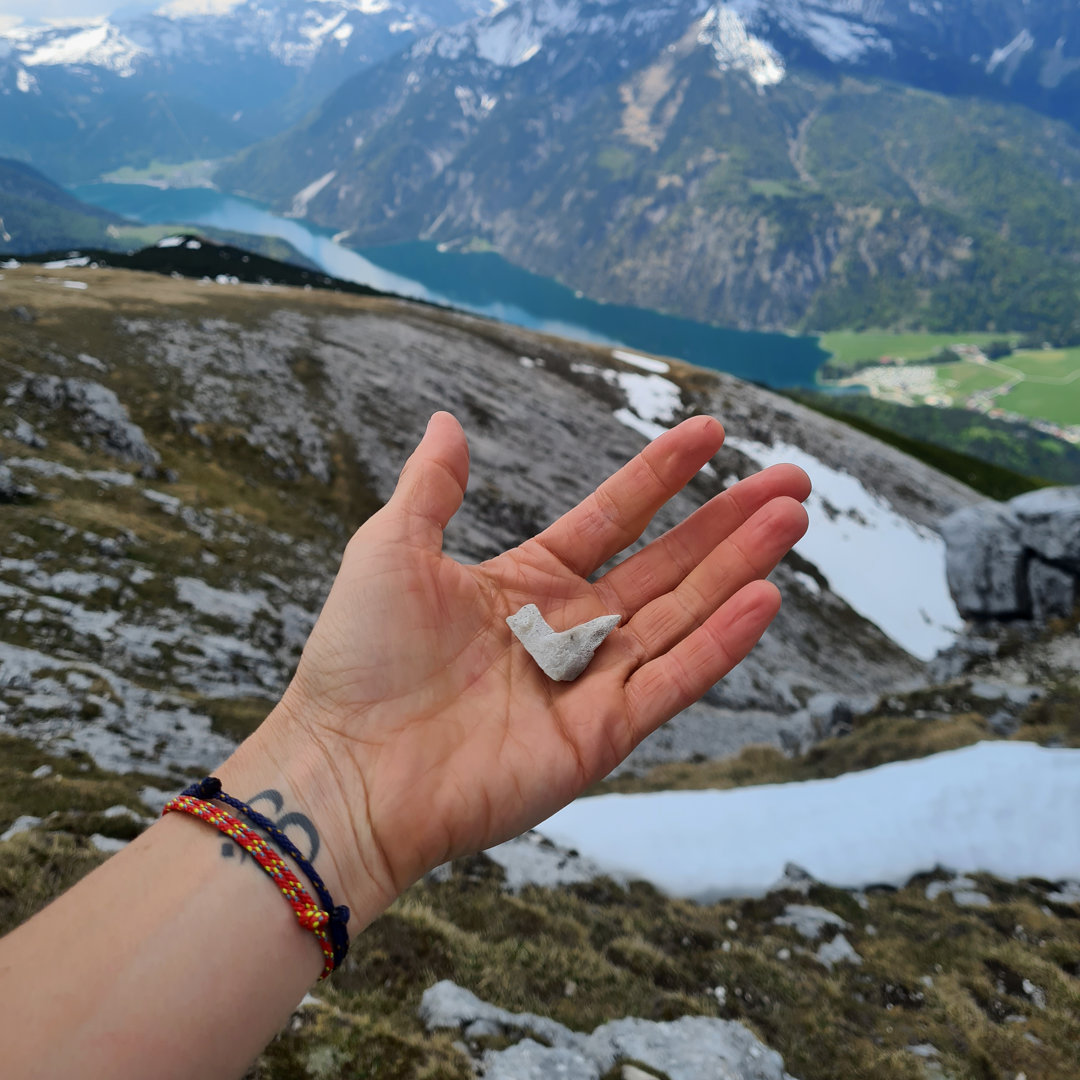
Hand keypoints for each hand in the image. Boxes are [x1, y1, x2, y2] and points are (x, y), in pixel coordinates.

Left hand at [257, 413, 809, 912]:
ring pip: (682, 615)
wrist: (347, 769)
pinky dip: (720, 643)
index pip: (612, 518)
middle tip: (791, 482)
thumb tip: (446, 420)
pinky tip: (764, 597)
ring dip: (739, 569)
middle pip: (666, 565)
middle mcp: (567, 631)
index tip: (710, 433)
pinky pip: (671, 681)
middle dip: (728, 522)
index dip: (661, 476)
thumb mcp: (391, 548)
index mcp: (526, 584)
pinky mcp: (600, 737)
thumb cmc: (359, 658)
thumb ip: (432, 487)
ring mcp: (588, 684)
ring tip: (792, 521)